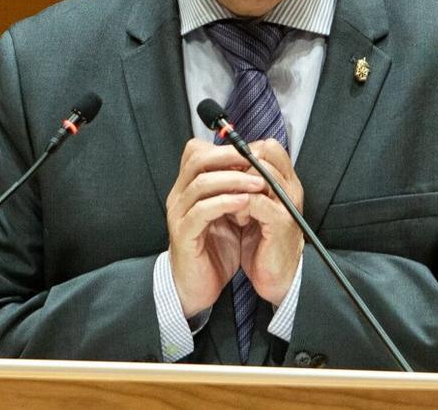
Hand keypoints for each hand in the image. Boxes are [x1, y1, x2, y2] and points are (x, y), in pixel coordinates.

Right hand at [165, 138, 265, 316]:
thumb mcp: (228, 215)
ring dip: (234, 180)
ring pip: (201, 184)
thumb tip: (259, 167)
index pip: (196, 152)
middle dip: (230, 157)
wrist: (198, 288)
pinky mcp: (183, 234)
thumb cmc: (215, 251)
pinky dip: (225, 202)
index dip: (224, 148)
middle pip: (197, 160)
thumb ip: (235, 191)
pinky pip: (202, 211)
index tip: (252, 153)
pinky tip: (245, 202)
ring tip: (258, 184)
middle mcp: (179, 197)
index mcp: (188, 189)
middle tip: (256, 161)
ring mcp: (179, 215)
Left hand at [238, 139, 304, 305]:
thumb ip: (245, 185)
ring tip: (230, 204)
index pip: (268, 146)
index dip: (243, 154)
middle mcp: (291, 187)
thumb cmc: (261, 243)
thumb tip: (220, 163)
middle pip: (264, 153)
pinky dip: (238, 206)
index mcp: (285, 181)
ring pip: (258, 173)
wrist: (276, 278)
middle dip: (237, 167)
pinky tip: (235, 219)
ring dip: (237, 186)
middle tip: (225, 187)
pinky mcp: (281, 222)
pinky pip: (255, 201)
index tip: (226, 173)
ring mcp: (288, 203)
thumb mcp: (252, 207)